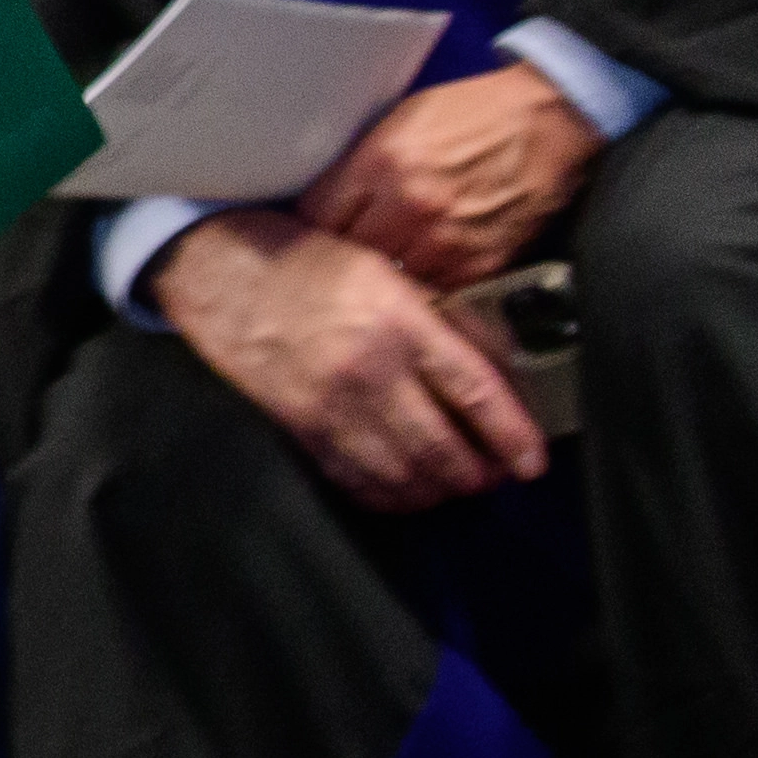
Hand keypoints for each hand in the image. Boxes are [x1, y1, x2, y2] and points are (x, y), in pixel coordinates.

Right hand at [156, 208, 550, 508]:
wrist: (225, 272)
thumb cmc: (309, 262)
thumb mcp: (385, 269)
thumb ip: (436, 317)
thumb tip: (491, 365)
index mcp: (398, 319)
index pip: (473, 391)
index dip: (511, 434)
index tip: (533, 459)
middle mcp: (368, 369)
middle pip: (443, 449)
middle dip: (480, 473)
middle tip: (498, 474)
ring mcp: (331, 406)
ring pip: (404, 477)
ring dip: (440, 490)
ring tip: (457, 483)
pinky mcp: (303, 430)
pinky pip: (358, 482)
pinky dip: (392, 495)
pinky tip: (407, 488)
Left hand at [296, 65, 598, 292]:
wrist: (549, 122)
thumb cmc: (476, 114)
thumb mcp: (404, 118)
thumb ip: (364, 162)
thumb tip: (327, 198)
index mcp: (382, 160)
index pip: (317, 215)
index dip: (311, 226)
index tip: (311, 231)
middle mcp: (409, 204)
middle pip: (348, 255)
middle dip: (342, 257)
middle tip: (340, 259)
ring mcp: (446, 240)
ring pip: (388, 282)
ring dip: (383, 278)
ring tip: (380, 274)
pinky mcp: (479, 265)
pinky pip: (433, 292)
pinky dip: (424, 286)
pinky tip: (422, 275)